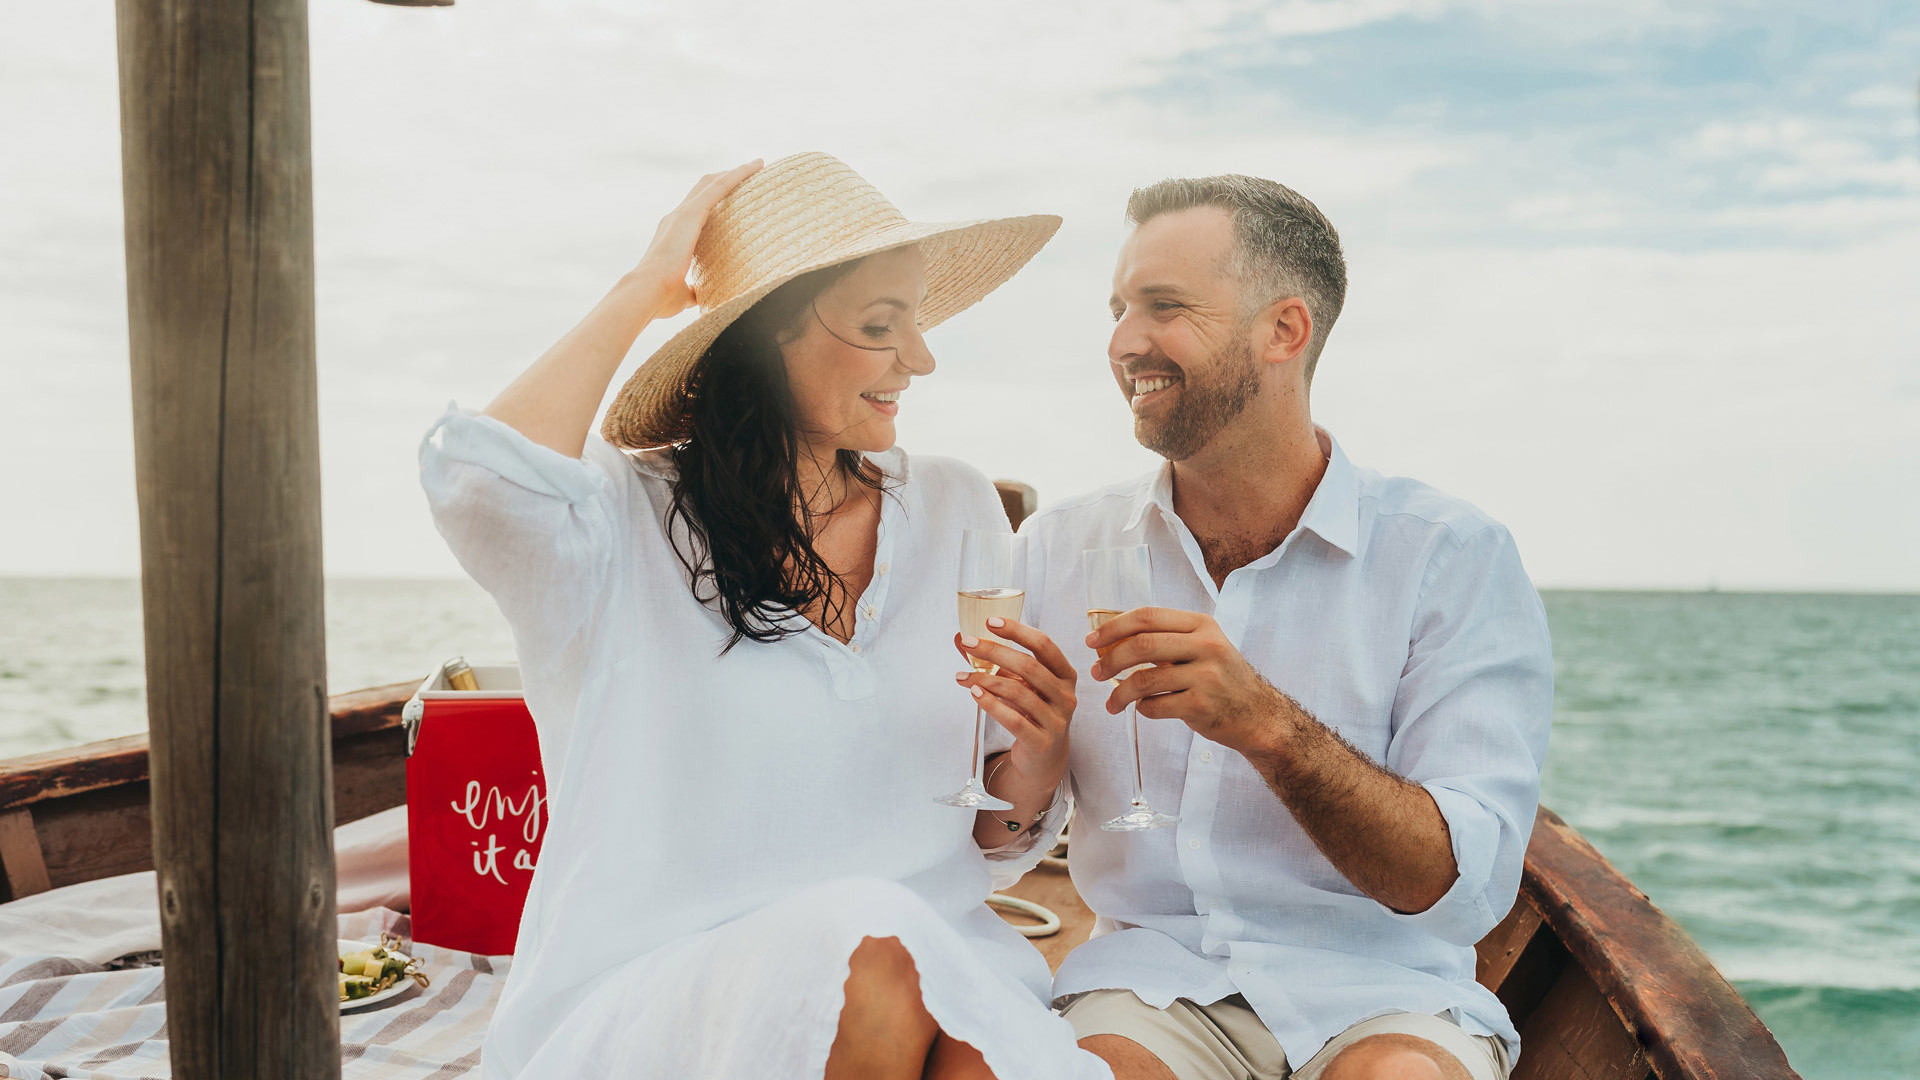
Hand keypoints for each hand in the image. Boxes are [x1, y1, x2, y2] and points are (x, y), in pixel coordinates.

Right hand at [632, 160, 762, 317]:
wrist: (646, 292)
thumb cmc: (661, 298)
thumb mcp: (681, 294)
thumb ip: (691, 290)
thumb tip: (698, 296)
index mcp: (673, 234)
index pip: (696, 209)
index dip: (712, 199)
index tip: (731, 195)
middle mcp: (676, 218)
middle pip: (704, 188)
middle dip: (725, 178)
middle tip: (749, 172)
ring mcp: (682, 213)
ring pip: (713, 183)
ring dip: (736, 172)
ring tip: (758, 165)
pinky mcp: (690, 213)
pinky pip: (719, 187)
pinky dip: (737, 175)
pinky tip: (755, 167)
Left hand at [954, 618, 1076, 791]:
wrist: (1044, 758)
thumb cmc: (1033, 714)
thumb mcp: (1024, 685)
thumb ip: (999, 664)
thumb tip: (961, 640)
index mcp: (1065, 675)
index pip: (1044, 645)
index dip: (1017, 631)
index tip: (990, 621)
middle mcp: (1066, 695)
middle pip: (1029, 666)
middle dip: (994, 651)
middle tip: (968, 643)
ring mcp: (1056, 720)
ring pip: (1018, 692)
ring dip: (985, 680)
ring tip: (962, 676)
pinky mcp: (1042, 742)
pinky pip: (1014, 720)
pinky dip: (992, 705)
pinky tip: (974, 694)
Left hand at [1087, 607, 1289, 754]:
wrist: (1257, 714)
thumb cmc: (1221, 678)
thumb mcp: (1203, 646)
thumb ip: (1166, 638)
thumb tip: (1112, 637)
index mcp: (1202, 625)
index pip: (1148, 616)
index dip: (1114, 627)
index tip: (1092, 641)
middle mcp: (1207, 646)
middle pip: (1142, 645)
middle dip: (1110, 660)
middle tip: (1095, 673)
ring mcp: (1206, 677)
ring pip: (1144, 680)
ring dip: (1119, 692)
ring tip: (1111, 702)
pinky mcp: (1202, 706)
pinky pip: (1155, 706)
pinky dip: (1142, 709)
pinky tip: (1143, 710)